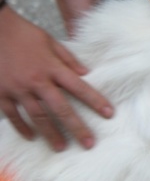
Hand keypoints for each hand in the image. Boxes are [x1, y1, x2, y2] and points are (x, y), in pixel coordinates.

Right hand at [0, 5, 112, 150]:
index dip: (95, 101)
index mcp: (52, 67)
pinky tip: (32, 137)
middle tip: (88, 143)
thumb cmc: (24, 34)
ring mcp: (17, 89)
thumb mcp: (50, 42)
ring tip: (61, 147)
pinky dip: (22, 127)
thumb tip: (86, 74)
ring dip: (50, 133)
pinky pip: (13, 115)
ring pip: (37, 117)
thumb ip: (68, 59)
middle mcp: (36, 81)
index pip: (79, 87)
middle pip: (60, 108)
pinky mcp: (0, 94)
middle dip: (76, 127)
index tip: (109, 114)